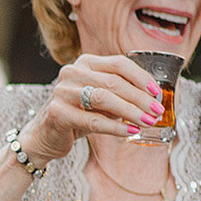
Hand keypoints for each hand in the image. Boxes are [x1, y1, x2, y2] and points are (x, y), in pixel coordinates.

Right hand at [17, 54, 165, 164]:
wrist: (43, 137)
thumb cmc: (76, 116)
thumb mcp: (99, 100)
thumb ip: (119, 94)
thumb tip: (152, 100)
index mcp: (84, 63)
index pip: (119, 63)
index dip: (141, 77)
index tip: (157, 93)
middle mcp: (71, 72)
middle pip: (114, 82)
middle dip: (140, 98)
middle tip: (156, 111)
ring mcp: (62, 92)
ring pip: (104, 99)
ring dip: (131, 111)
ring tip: (147, 122)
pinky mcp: (57, 113)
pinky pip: (93, 120)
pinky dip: (115, 127)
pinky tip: (130, 132)